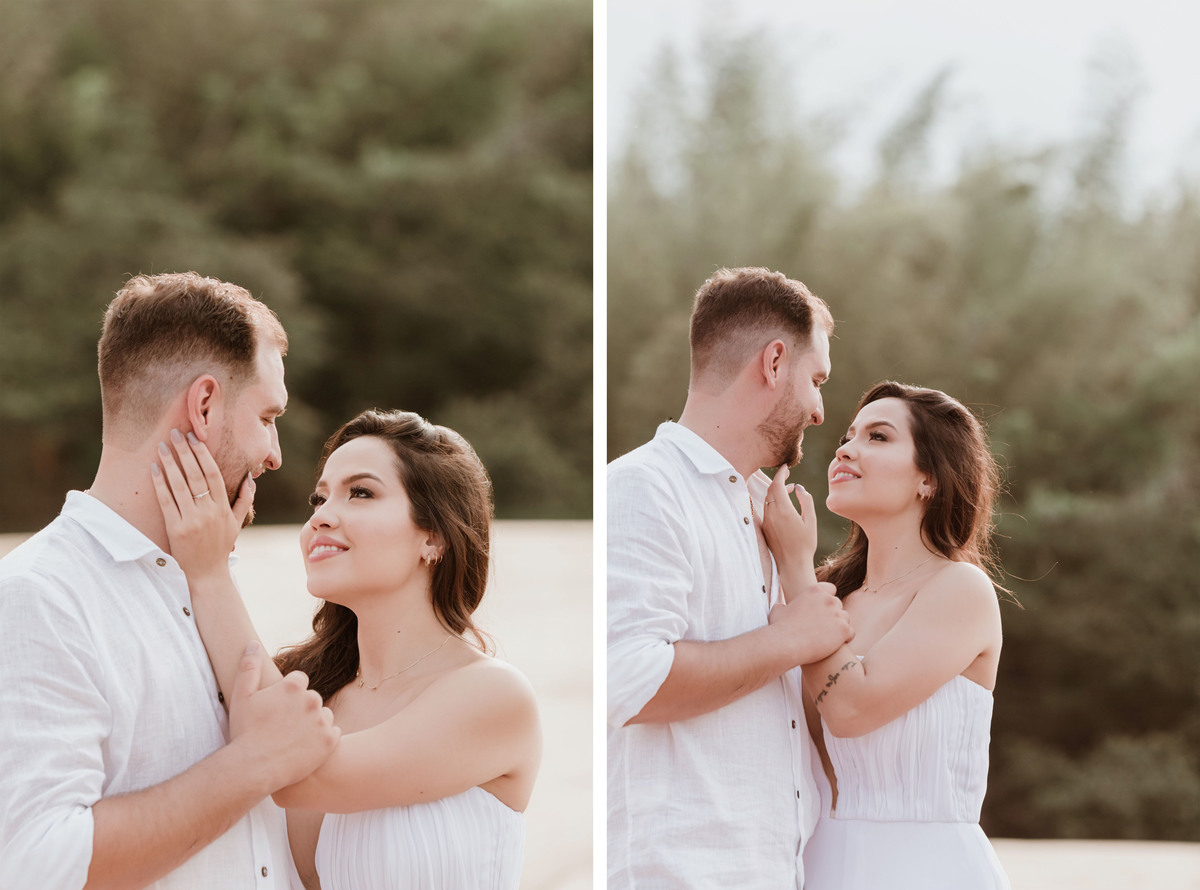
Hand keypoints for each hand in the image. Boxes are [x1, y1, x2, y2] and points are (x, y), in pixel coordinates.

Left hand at [150, 429, 253, 579]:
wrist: (207, 575)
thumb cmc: (221, 548)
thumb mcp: (237, 524)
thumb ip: (245, 500)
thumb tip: (250, 479)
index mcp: (223, 507)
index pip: (213, 473)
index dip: (203, 454)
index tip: (194, 438)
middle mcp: (209, 511)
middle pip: (195, 475)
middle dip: (184, 452)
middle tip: (175, 434)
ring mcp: (192, 520)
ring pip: (180, 485)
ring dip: (170, 463)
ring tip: (162, 447)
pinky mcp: (176, 529)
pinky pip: (167, 502)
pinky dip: (160, 484)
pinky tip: (154, 469)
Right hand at [228, 643, 339, 792]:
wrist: (252, 769)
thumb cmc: (244, 732)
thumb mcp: (241, 696)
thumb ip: (249, 667)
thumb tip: (253, 644)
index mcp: (293, 686)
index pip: (299, 681)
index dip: (287, 695)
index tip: (276, 710)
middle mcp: (312, 700)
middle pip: (312, 699)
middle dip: (301, 709)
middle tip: (282, 727)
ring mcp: (322, 721)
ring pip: (324, 716)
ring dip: (314, 724)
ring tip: (293, 739)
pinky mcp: (330, 741)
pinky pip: (333, 734)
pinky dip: (323, 741)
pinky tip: (305, 748)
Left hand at [761, 463, 817, 583]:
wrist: (792, 565)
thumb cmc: (805, 544)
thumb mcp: (811, 521)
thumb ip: (806, 501)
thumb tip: (799, 488)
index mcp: (784, 510)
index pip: (778, 484)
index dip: (781, 473)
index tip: (786, 467)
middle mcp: (771, 514)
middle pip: (771, 490)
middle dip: (778, 480)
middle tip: (788, 475)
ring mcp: (766, 521)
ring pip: (767, 499)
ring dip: (776, 491)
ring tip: (789, 490)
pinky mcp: (764, 528)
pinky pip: (766, 508)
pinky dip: (773, 501)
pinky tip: (783, 505)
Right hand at [767, 581, 854, 665]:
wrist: (787, 644)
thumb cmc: (780, 628)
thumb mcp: (778, 610)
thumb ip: (783, 605)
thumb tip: (781, 607)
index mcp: (815, 591)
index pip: (830, 589)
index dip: (826, 599)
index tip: (821, 608)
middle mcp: (829, 600)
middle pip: (838, 604)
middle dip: (832, 613)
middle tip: (822, 626)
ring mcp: (838, 614)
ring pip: (846, 618)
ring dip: (839, 625)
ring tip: (827, 636)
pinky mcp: (844, 630)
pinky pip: (851, 633)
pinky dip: (844, 639)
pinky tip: (834, 644)